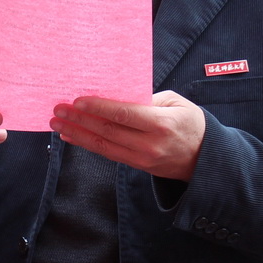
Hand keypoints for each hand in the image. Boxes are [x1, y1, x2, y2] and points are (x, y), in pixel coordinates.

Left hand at [49, 91, 205, 180]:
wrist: (205, 158)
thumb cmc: (190, 123)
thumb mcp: (176, 103)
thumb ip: (148, 99)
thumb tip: (117, 96)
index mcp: (161, 124)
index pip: (123, 114)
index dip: (98, 108)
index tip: (77, 101)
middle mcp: (149, 144)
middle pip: (108, 130)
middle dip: (80, 119)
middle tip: (58, 109)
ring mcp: (142, 158)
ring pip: (103, 145)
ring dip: (77, 133)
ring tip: (57, 124)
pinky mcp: (137, 166)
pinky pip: (107, 154)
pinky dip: (87, 144)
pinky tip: (71, 136)